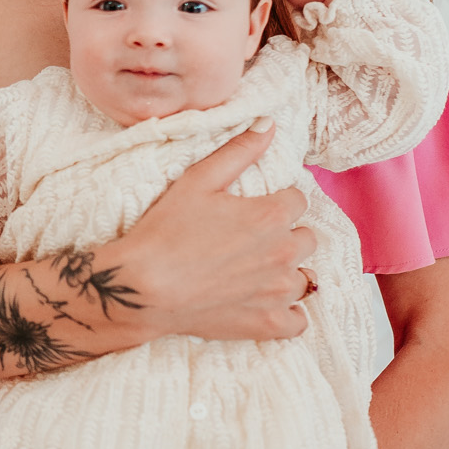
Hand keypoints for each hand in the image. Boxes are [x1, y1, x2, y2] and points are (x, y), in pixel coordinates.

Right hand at [117, 124, 315, 342]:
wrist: (143, 287)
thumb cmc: (166, 231)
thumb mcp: (198, 180)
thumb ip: (239, 151)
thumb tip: (269, 125)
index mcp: (272, 215)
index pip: (297, 200)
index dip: (277, 202)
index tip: (254, 209)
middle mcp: (284, 253)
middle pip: (306, 237)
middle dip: (285, 235)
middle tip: (252, 239)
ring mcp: (278, 292)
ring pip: (305, 277)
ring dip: (287, 272)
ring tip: (256, 271)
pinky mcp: (268, 323)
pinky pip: (298, 320)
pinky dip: (288, 312)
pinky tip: (266, 302)